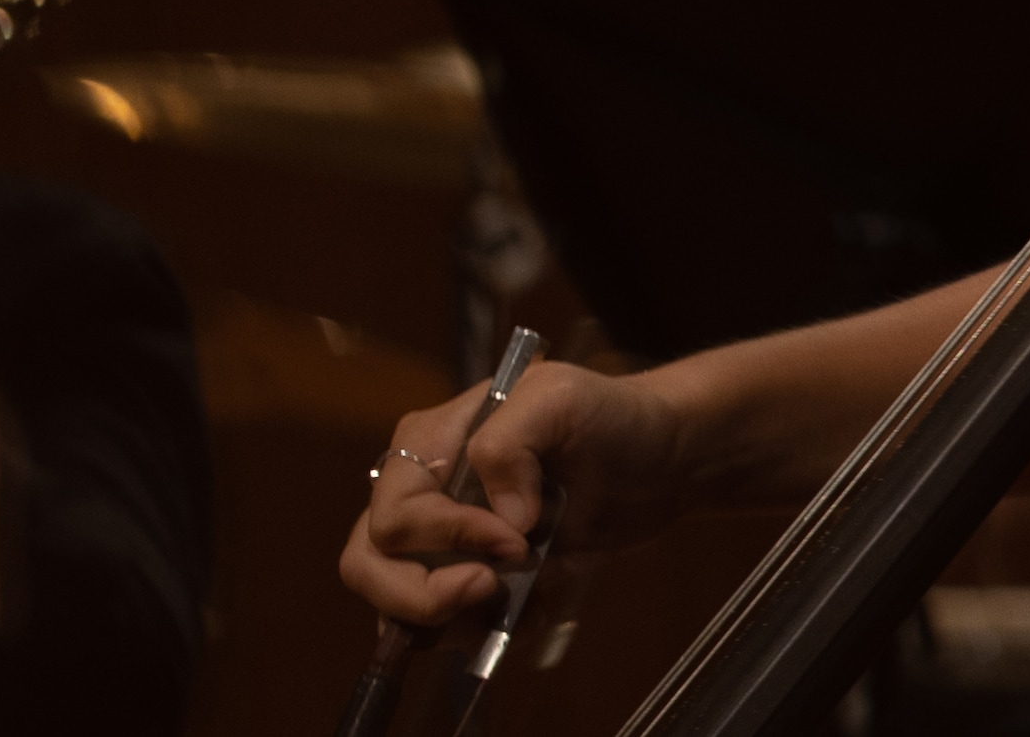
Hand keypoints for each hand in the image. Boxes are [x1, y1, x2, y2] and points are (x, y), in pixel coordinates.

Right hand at [339, 357, 691, 629]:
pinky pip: (454, 629)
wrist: (659, 460)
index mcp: (427, 446)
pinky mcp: (477, 581)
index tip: (514, 537)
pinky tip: (541, 601)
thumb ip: (510, 442)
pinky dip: (492, 630)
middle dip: (424, 594)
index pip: (394, 516)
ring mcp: (446, 546)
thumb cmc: (609, 415)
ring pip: (404, 611)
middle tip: (490, 586)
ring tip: (526, 592)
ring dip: (463, 618)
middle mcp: (424, 497)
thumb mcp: (560, 399)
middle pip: (370, 568)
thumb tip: (501, 522)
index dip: (446, 538)